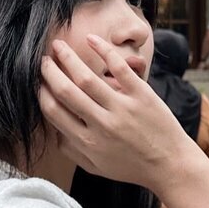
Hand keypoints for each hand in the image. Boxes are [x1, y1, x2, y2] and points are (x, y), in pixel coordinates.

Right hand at [38, 34, 194, 190]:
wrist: (170, 165)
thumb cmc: (133, 167)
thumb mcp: (97, 168)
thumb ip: (73, 152)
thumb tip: (54, 134)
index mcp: (87, 142)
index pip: (54, 112)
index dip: (41, 94)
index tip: (38, 83)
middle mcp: (101, 125)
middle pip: (65, 92)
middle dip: (49, 72)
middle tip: (43, 60)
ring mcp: (122, 109)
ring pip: (86, 79)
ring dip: (68, 59)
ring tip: (58, 46)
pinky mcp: (142, 96)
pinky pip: (119, 69)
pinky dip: (103, 51)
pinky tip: (91, 39)